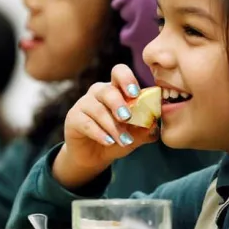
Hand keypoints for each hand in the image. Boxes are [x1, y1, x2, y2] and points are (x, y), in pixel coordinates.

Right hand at [53, 64, 157, 186]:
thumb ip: (145, 130)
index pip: (119, 73)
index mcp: (116, 89)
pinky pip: (86, 123)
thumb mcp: (135, 136)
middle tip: (127, 118)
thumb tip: (154, 126)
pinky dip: (99, 133)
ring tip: (124, 141)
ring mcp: (84, 104)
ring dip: (113, 126)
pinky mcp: (73, 119)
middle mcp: (99, 92)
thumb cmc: (118, 139)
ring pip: (98, 110)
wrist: (95, 156)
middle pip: (107, 91)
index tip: (135, 94)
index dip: (127, 79)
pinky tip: (109, 142)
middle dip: (119, 104)